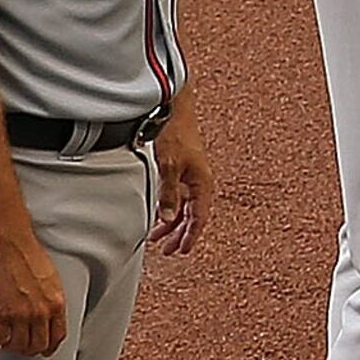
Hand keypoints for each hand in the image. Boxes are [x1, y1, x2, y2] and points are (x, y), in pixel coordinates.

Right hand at [0, 227, 70, 356]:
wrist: (8, 243)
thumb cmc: (26, 254)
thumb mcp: (51, 280)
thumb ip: (50, 300)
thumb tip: (47, 316)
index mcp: (56, 303)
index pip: (57, 336)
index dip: (49, 347)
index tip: (44, 349)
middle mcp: (40, 312)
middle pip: (37, 345)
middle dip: (28, 349)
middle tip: (20, 345)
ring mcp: (20, 314)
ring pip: (17, 346)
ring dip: (10, 346)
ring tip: (5, 340)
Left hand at [149, 107, 213, 257]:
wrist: (172, 108)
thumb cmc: (174, 132)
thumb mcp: (169, 166)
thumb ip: (169, 194)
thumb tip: (168, 218)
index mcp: (202, 182)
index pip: (199, 217)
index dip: (191, 236)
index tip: (182, 250)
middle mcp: (199, 182)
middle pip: (192, 216)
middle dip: (180, 234)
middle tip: (168, 251)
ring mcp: (190, 176)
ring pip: (183, 208)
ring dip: (172, 224)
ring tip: (157, 238)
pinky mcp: (181, 170)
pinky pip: (178, 197)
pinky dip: (169, 209)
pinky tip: (159, 216)